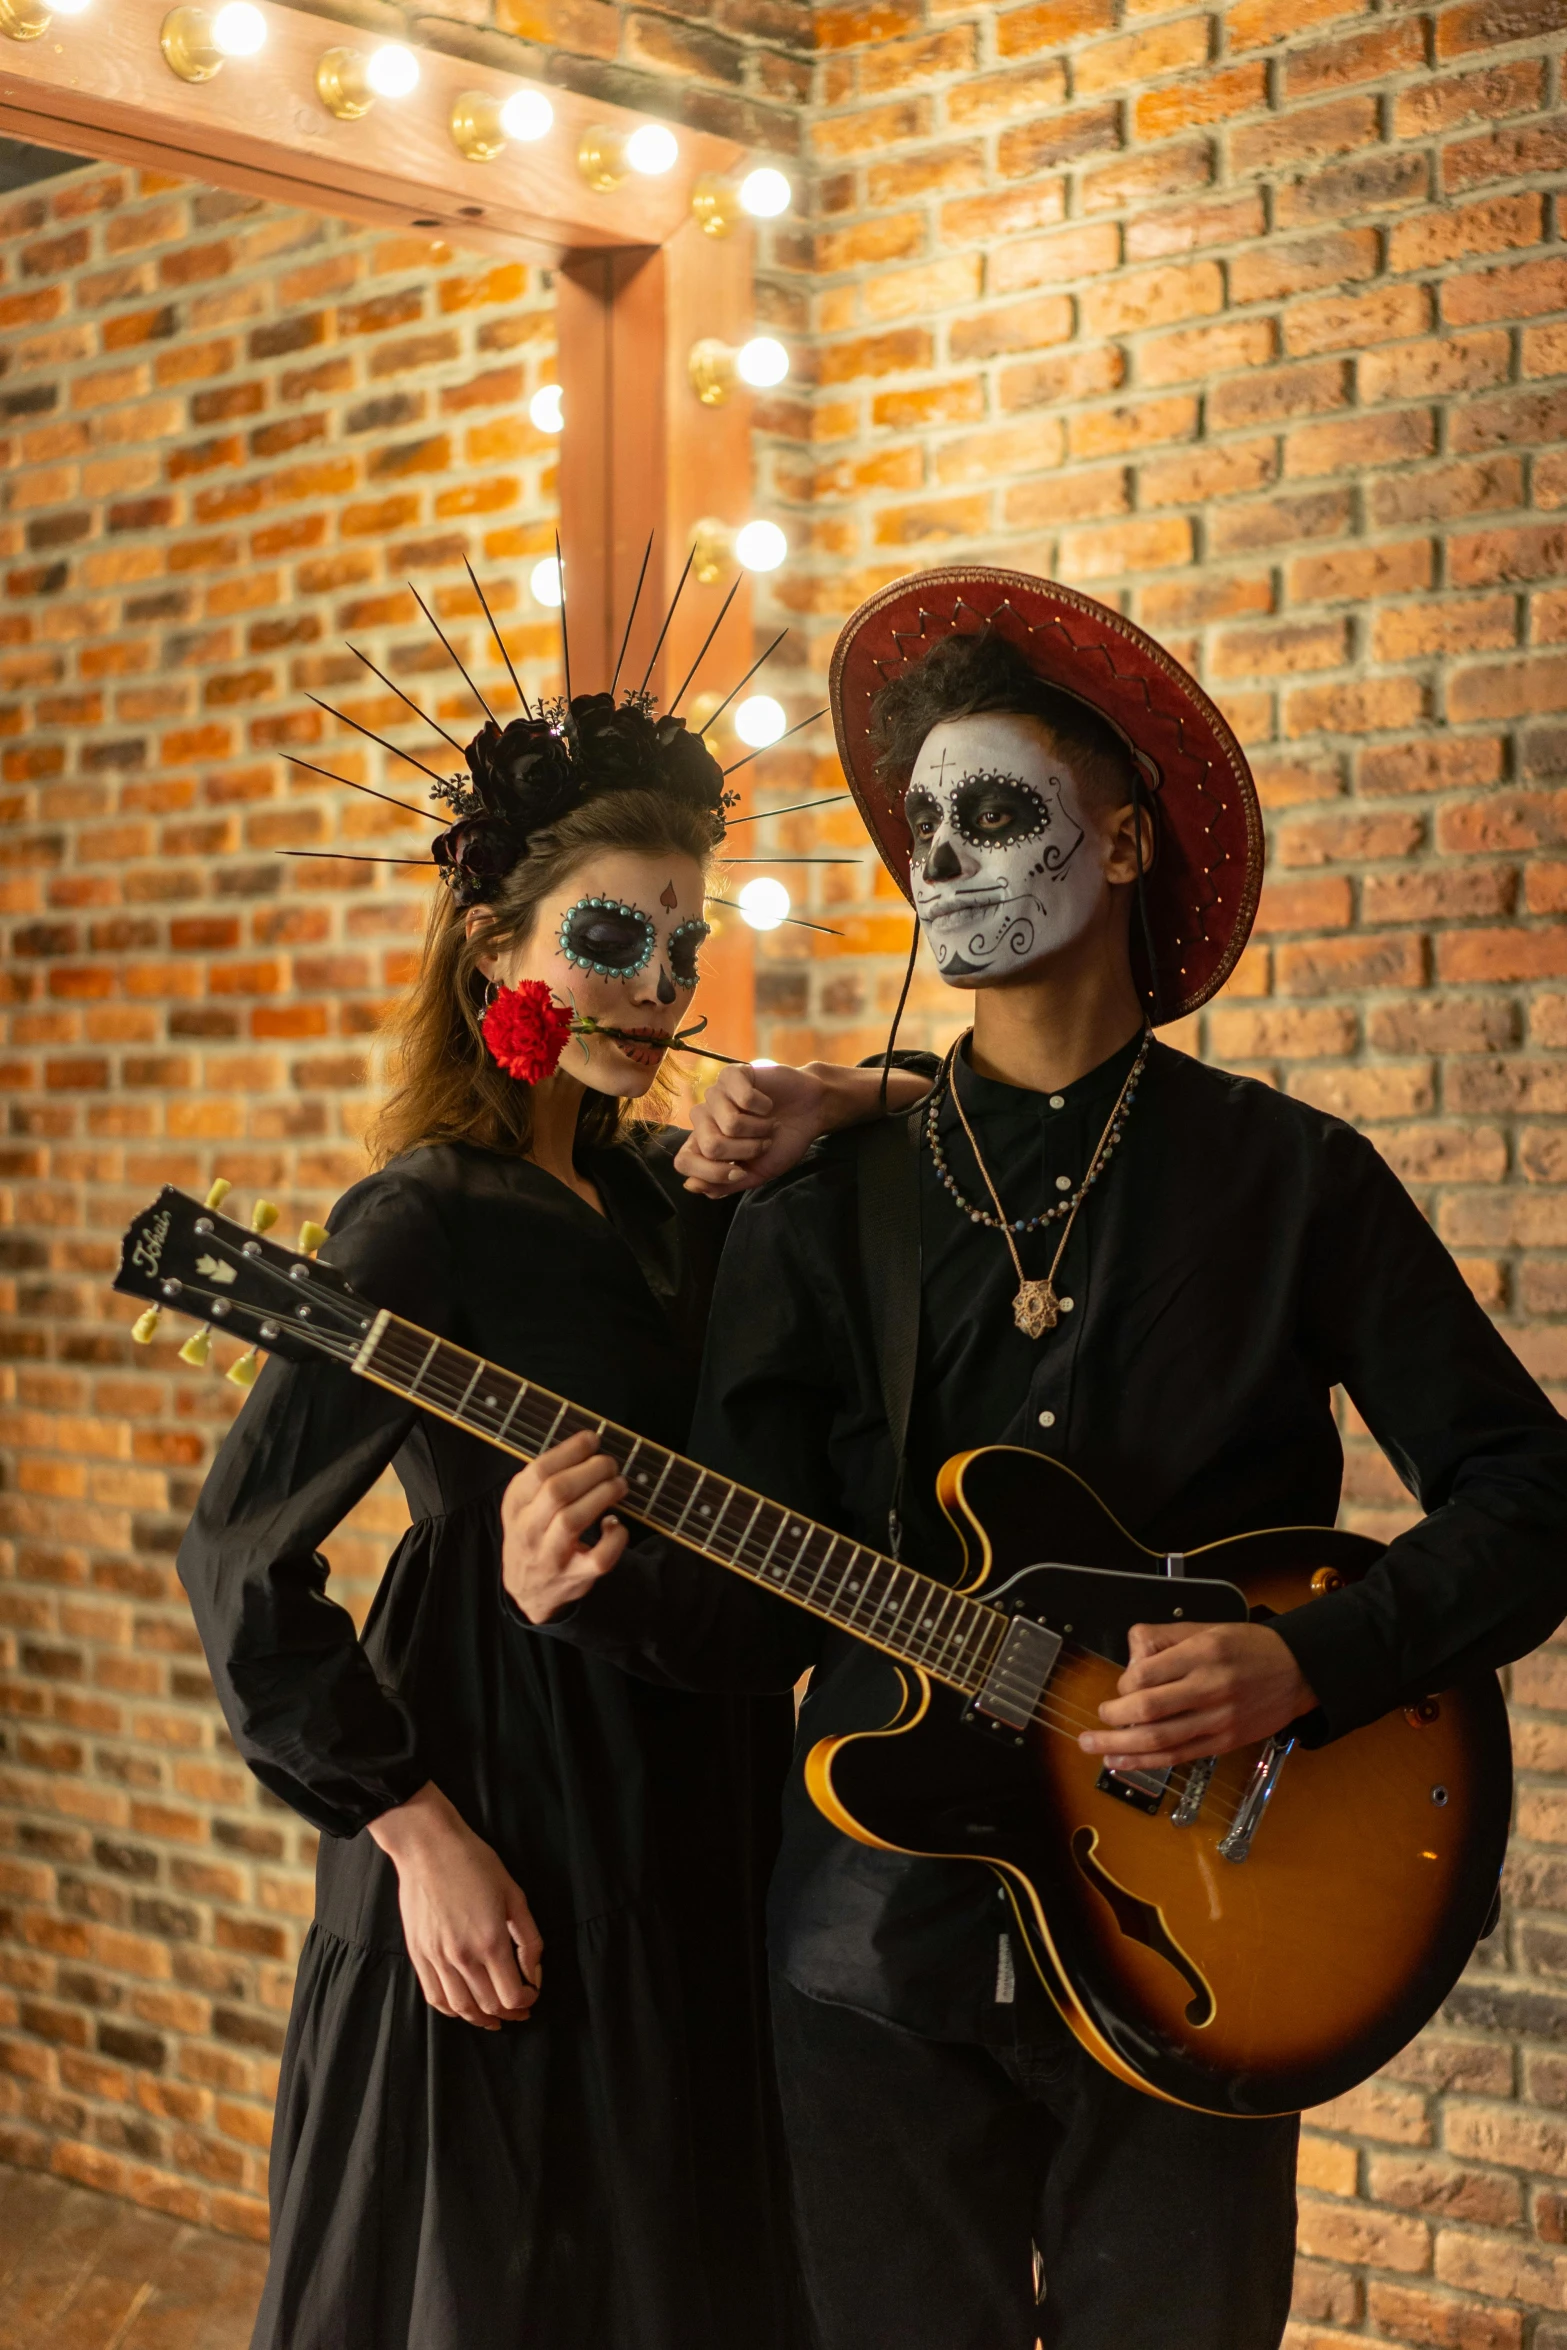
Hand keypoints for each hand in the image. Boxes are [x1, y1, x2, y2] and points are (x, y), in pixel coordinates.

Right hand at [368, 1782, 542, 2029]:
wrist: (428, 1847)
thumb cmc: (474, 1863)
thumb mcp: (514, 1894)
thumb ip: (528, 1937)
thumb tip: (534, 1970)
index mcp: (490, 1941)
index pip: (511, 1996)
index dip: (526, 2002)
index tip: (532, 1996)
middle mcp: (462, 1956)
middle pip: (488, 2005)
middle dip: (509, 2013)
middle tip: (519, 2011)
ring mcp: (437, 1958)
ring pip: (461, 2008)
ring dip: (480, 2019)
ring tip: (493, 2018)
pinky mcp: (418, 1954)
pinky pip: (434, 1996)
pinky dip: (452, 2010)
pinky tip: (464, 2007)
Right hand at [501, 1429, 628, 1623]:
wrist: (527, 1591)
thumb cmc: (533, 1535)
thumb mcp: (524, 1506)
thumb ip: (545, 1478)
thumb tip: (587, 1445)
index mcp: (515, 1506)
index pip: (538, 1471)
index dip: (569, 1451)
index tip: (592, 1439)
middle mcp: (528, 1531)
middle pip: (557, 1492)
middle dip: (590, 1470)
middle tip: (610, 1464)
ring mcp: (550, 1557)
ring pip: (573, 1520)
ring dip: (603, 1495)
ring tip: (618, 1484)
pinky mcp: (575, 1577)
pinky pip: (599, 1557)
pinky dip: (615, 1537)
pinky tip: (616, 1524)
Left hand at [674, 1063, 829, 1196]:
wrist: (811, 1111)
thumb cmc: (783, 1141)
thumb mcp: (757, 1173)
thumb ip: (725, 1185)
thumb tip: (690, 1186)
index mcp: (703, 1143)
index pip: (683, 1162)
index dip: (712, 1174)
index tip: (741, 1173)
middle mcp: (703, 1118)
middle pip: (711, 1146)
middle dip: (746, 1150)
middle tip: (763, 1142)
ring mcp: (715, 1094)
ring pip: (730, 1124)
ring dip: (759, 1128)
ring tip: (768, 1123)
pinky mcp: (731, 1074)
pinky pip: (744, 1099)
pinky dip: (765, 1107)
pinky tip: (767, 1104)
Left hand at [1078, 1622, 1316, 1771]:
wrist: (1298, 1671)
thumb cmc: (1248, 1647)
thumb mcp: (1205, 1627)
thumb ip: (1164, 1638)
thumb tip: (1130, 1658)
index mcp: (1202, 1653)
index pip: (1147, 1674)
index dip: (1124, 1684)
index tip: (1121, 1686)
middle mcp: (1210, 1687)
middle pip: (1149, 1710)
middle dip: (1114, 1717)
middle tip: (1097, 1718)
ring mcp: (1219, 1719)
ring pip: (1161, 1739)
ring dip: (1121, 1747)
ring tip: (1093, 1746)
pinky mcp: (1225, 1742)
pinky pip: (1179, 1756)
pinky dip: (1146, 1762)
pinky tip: (1122, 1763)